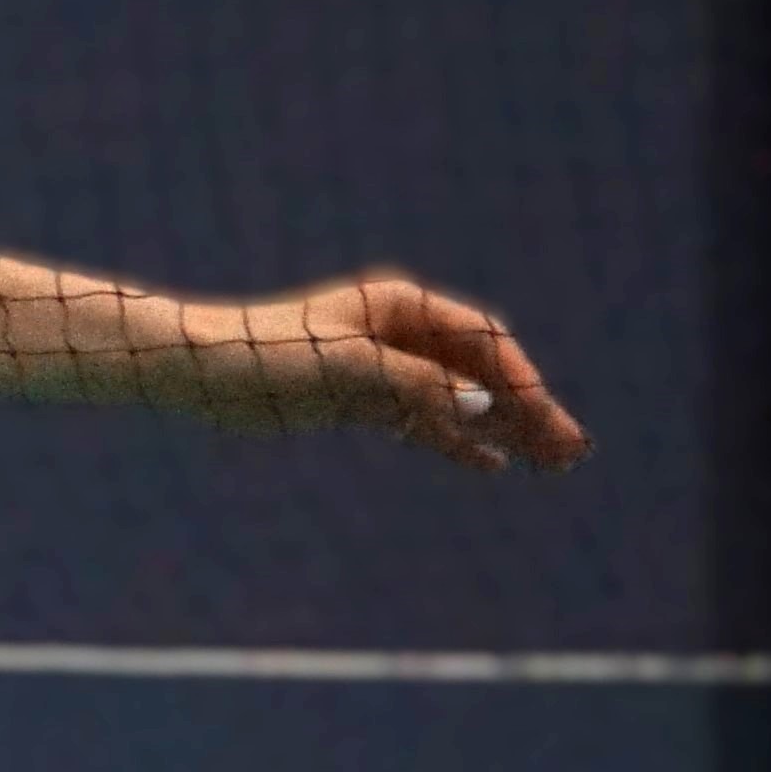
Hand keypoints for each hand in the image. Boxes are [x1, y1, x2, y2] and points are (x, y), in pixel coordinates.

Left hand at [200, 272, 587, 473]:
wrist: (199, 369)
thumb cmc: (270, 354)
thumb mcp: (348, 369)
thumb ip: (416, 387)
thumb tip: (482, 408)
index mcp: (400, 307)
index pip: (482, 342)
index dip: (518, 381)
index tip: (542, 419)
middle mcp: (398, 332)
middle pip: (479, 372)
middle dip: (527, 409)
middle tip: (572, 451)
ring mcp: (380, 367)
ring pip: (457, 399)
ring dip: (502, 429)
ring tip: (551, 462)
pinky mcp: (358, 400)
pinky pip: (422, 422)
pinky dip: (455, 441)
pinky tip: (490, 464)